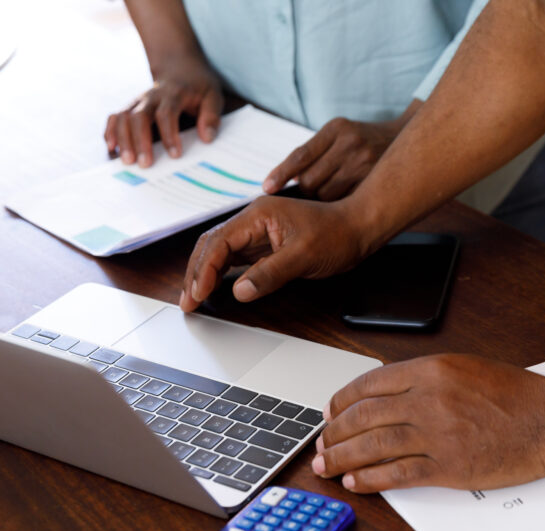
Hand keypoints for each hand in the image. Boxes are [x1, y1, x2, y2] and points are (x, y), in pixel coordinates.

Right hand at [104, 58, 222, 167]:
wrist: (179, 66)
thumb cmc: (197, 86)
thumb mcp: (213, 95)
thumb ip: (211, 115)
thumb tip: (207, 138)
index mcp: (173, 94)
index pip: (167, 114)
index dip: (169, 135)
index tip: (175, 155)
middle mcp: (151, 97)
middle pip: (139, 116)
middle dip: (140, 141)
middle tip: (145, 164)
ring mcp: (138, 101)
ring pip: (123, 117)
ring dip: (123, 139)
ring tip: (127, 161)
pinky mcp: (130, 107)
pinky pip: (114, 117)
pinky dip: (110, 132)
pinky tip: (112, 148)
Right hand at [179, 195, 383, 311]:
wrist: (357, 228)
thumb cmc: (336, 235)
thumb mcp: (303, 257)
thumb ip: (269, 274)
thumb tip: (240, 291)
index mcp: (258, 215)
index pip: (219, 242)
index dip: (205, 269)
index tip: (198, 293)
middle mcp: (253, 220)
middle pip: (211, 244)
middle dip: (196, 273)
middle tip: (187, 301)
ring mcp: (257, 231)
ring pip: (219, 251)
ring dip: (205, 274)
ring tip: (193, 298)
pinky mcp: (264, 243)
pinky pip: (234, 257)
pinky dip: (220, 273)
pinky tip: (214, 287)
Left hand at [262, 114, 410, 199]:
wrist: (401, 140)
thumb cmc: (358, 141)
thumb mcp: (337, 134)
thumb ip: (313, 153)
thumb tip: (280, 182)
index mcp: (336, 128)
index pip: (301, 155)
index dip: (281, 174)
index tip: (266, 188)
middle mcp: (351, 144)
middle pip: (311, 180)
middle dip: (304, 190)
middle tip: (309, 191)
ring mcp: (365, 164)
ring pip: (325, 195)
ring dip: (320, 200)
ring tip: (329, 193)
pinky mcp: (373, 181)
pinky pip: (343, 202)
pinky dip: (336, 206)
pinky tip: (340, 204)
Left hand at [311, 354, 544, 492]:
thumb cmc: (515, 394)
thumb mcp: (464, 368)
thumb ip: (424, 379)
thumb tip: (384, 395)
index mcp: (431, 370)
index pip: (369, 385)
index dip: (342, 402)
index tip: (330, 414)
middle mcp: (429, 399)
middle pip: (364, 416)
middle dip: (334, 433)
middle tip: (320, 445)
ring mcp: (438, 434)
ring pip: (374, 446)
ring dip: (343, 458)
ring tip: (326, 466)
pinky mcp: (449, 466)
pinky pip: (399, 474)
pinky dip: (371, 479)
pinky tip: (356, 483)